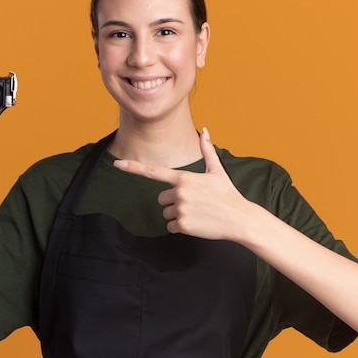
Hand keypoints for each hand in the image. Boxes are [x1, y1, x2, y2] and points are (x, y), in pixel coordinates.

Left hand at [113, 128, 252, 240]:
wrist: (239, 219)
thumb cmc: (228, 194)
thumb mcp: (217, 171)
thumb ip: (207, 150)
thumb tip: (204, 130)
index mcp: (184, 178)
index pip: (153, 171)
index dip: (133, 167)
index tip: (117, 164)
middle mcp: (179, 192)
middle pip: (161, 199)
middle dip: (173, 202)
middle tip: (194, 203)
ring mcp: (180, 209)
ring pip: (166, 214)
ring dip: (177, 215)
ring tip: (197, 213)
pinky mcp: (182, 225)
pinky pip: (170, 227)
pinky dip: (180, 227)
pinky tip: (196, 223)